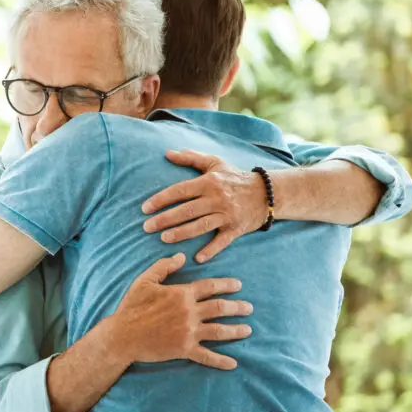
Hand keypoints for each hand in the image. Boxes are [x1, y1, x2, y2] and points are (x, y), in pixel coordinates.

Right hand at [110, 253, 252, 369]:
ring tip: (248, 329)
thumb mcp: (145, 281)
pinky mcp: (184, 349)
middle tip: (249, 307)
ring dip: (236, 330)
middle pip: (220, 307)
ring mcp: (188, 332)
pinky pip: (207, 356)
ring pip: (219, 330)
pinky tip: (233, 363)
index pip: (210, 286)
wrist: (123, 335)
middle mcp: (189, 312)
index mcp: (181, 294)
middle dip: (237, 307)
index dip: (226, 285)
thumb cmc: (132, 306)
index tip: (238, 285)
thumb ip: (164, 266)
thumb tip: (182, 256)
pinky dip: (221, 361)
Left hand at [141, 150, 268, 263]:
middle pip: (187, 210)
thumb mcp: (215, 163)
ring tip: (163, 238)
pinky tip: (197, 258)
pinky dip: (211, 250)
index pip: (180, 191)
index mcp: (209, 182)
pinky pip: (222, 241)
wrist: (267, 192)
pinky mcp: (236, 229)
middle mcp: (217, 198)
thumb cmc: (235, 177)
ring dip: (181, 233)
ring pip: (201, 226)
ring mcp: (227, 215)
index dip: (161, 199)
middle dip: (165, 219)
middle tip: (146, 227)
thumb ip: (190, 158)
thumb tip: (167, 153)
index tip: (144, 208)